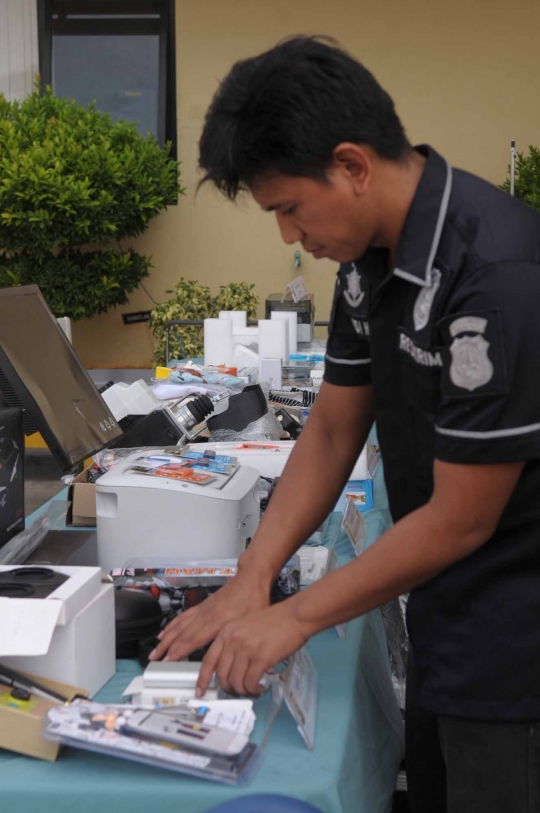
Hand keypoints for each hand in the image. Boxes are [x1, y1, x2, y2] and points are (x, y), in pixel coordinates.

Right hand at [149, 568, 271, 661]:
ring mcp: (203, 610)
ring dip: (166, 638)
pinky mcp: (203, 606)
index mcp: (219, 622)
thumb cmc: (254, 599)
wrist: (250, 578)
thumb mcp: (250, 623)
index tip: (168, 660)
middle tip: (154, 659)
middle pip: (183, 633)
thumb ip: (239, 641)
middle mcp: (207, 615)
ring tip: (155, 649)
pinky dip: (173, 625)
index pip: (194, 639)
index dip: (180, 651)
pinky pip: (183, 616)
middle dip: (167, 647)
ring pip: (180, 625)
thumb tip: (238, 661)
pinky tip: (165, 631)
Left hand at [196, 601, 308, 697]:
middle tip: (239, 692)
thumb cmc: (275, 620)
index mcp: (226, 632)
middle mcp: (232, 640)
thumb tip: (233, 669)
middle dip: (229, 689)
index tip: (200, 692)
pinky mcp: (260, 658)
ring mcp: (246, 649)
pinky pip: (250, 682)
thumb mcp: (246, 626)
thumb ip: (235, 644)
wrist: (294, 616)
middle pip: (221, 675)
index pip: (208, 660)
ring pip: (236, 682)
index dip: (203, 679)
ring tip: (254, 689)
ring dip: (244, 691)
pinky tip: (262, 686)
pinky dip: (255, 689)